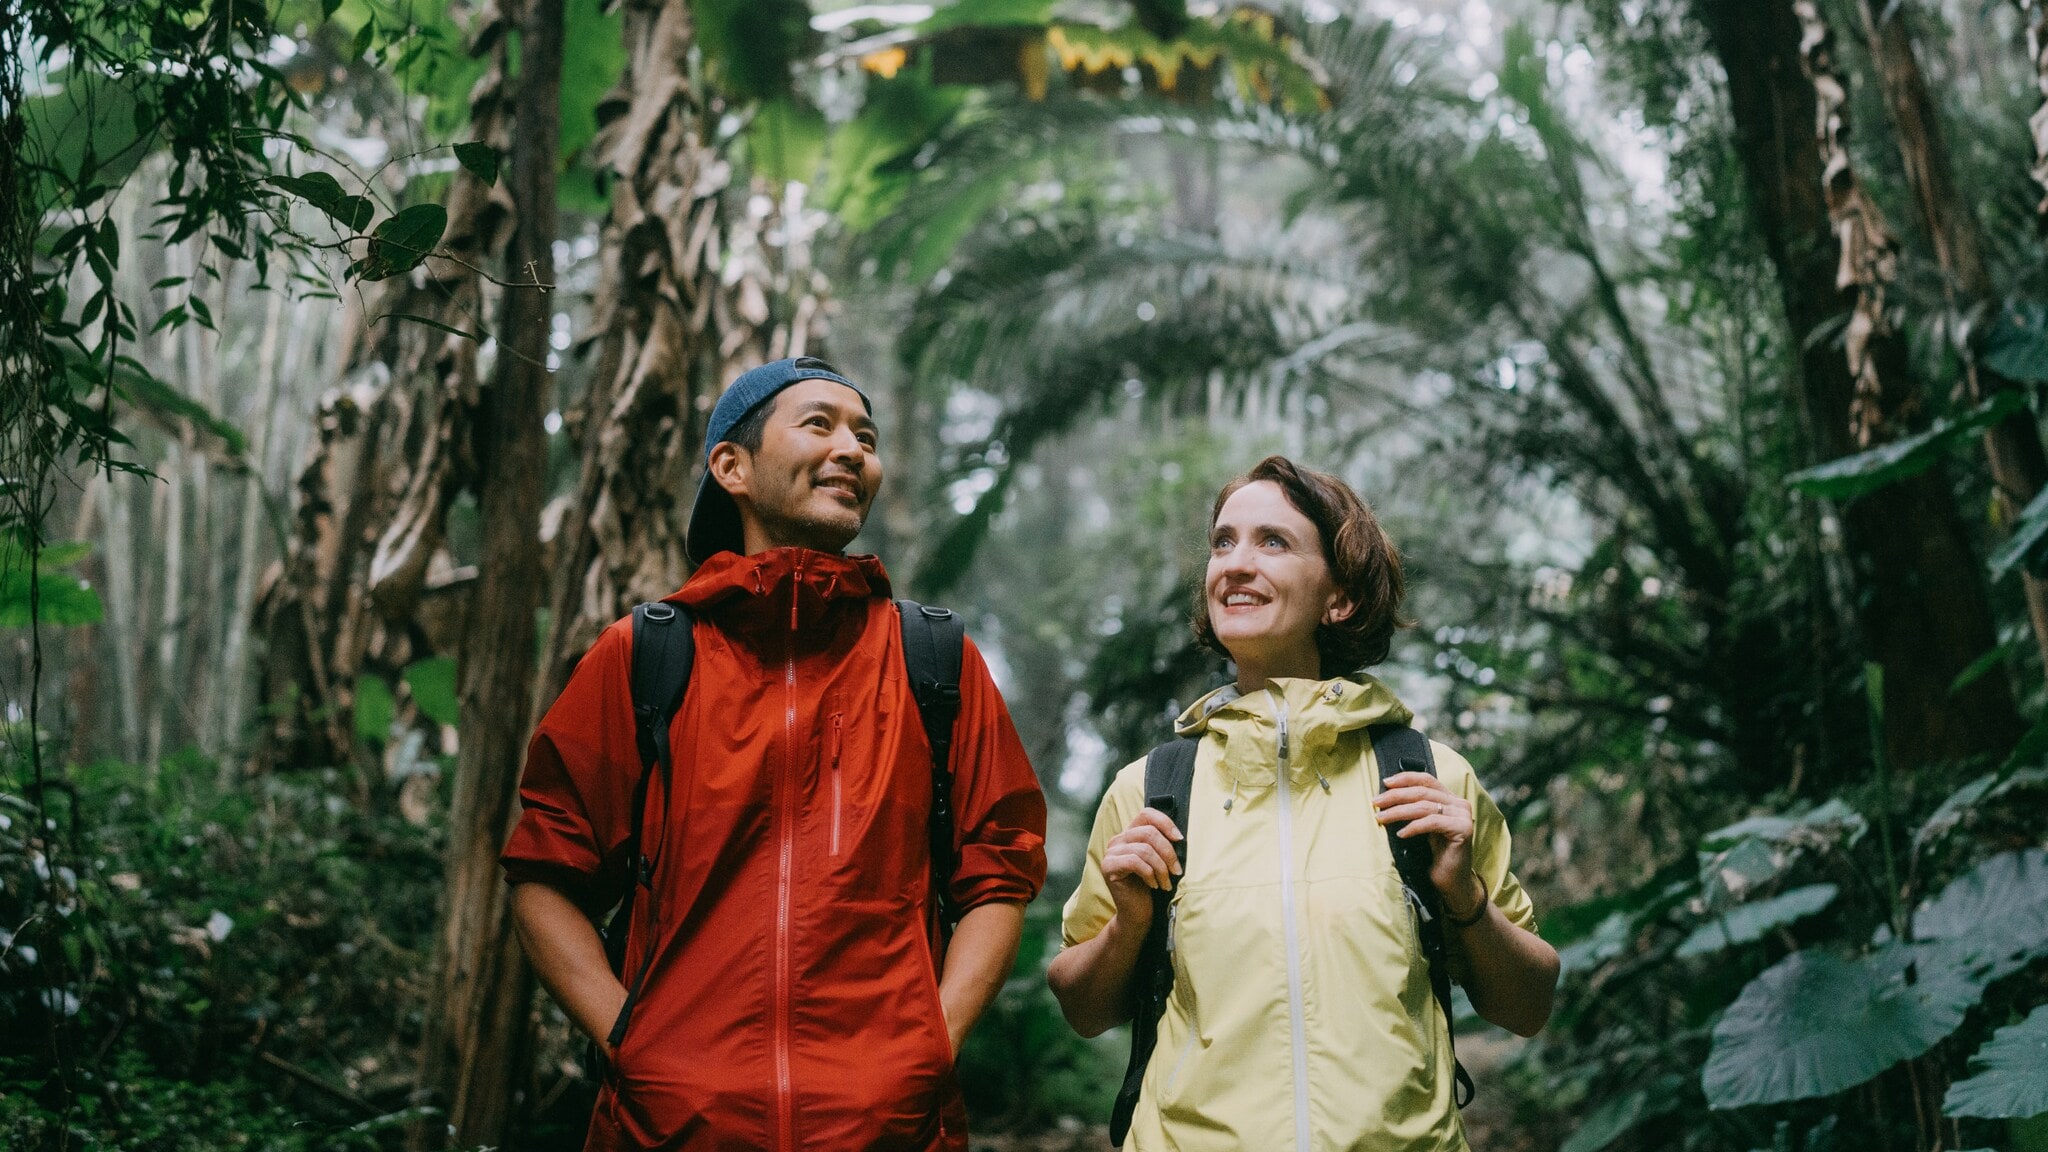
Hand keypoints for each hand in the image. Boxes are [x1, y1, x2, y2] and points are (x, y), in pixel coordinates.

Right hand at [1101, 807, 1182, 931]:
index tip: (1179, 839)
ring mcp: (1111, 853)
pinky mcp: (1108, 867)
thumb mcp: (1159, 862)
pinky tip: (1154, 885)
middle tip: (1177, 870)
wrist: (1136, 914)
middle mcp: (1118, 840)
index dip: (1165, 823)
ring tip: (1166, 882)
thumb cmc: (1150, 887)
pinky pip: (1135, 862)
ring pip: (1144, 849)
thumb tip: (1179, 837)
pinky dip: (1150, 874)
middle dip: (1168, 852)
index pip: (1146, 814)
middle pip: (1148, 833)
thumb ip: (1162, 845)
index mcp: (1130, 834)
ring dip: (1161, 868)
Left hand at [1373, 771, 1485, 919]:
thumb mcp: (1422, 827)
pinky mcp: (1463, 829)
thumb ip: (1415, 809)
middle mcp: (1459, 804)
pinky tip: (1401, 834)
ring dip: (1399, 811)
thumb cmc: (1435, 856)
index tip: (1385, 783)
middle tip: (1376, 802)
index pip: (1426, 780)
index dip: (1405, 778)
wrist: (1452, 882)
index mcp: (1450, 799)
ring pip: (1424, 806)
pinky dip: (1413, 827)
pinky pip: (1432, 822)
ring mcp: (1463, 816)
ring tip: (1382, 818)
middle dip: (1396, 796)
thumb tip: (1386, 796)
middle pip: (1422, 792)